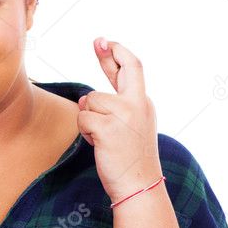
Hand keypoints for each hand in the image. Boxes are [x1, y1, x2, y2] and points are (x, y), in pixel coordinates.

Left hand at [77, 39, 161, 205]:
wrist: (139, 186)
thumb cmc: (131, 161)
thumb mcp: (132, 128)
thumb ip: (116, 108)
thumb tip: (88, 97)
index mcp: (143, 103)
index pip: (133, 70)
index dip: (117, 54)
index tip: (106, 42)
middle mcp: (137, 104)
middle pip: (124, 68)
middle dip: (109, 52)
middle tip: (98, 40)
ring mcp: (125, 114)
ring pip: (91, 101)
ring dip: (89, 119)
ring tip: (103, 139)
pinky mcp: (109, 127)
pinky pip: (83, 118)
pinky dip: (85, 132)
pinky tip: (98, 145)